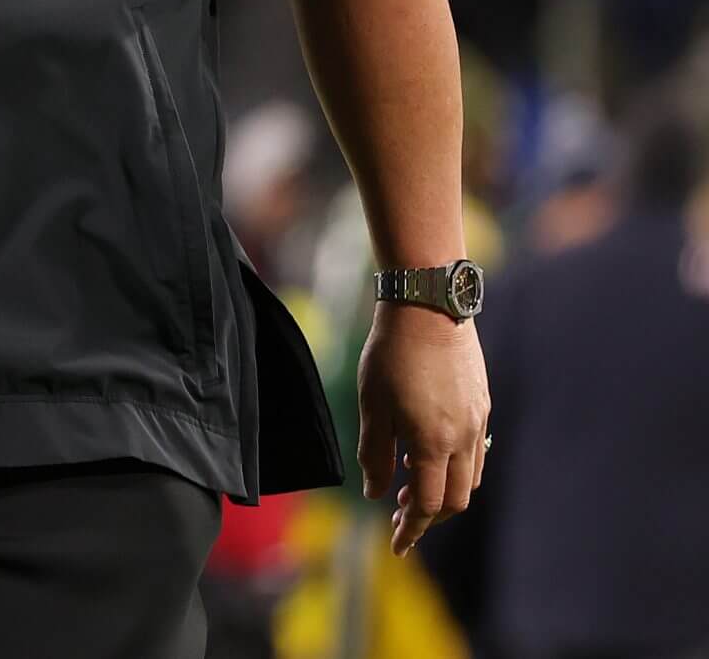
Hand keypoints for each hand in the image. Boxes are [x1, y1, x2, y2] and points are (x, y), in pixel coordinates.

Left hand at [356, 301, 489, 554]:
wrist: (429, 309)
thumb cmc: (391, 354)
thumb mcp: (371, 405)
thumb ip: (375, 454)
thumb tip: (377, 494)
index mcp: (433, 443)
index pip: (428, 505)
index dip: (412, 530)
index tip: (396, 547)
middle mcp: (463, 438)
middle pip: (456, 499)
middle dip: (430, 516)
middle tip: (401, 516)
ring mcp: (478, 422)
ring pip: (471, 477)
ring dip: (445, 491)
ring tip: (412, 485)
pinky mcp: (483, 404)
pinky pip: (476, 450)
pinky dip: (457, 465)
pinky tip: (431, 453)